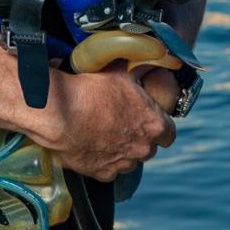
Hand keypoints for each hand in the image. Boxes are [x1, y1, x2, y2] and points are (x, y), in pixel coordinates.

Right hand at [40, 65, 175, 181]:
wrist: (61, 112)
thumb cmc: (93, 89)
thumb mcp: (122, 69)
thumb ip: (142, 67)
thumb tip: (155, 56)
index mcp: (154, 125)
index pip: (169, 133)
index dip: (158, 124)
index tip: (146, 117)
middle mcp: (143, 149)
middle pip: (148, 147)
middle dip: (138, 136)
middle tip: (121, 120)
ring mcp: (123, 164)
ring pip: (128, 159)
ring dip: (121, 148)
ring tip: (103, 130)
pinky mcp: (102, 173)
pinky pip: (108, 168)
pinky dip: (102, 158)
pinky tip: (90, 142)